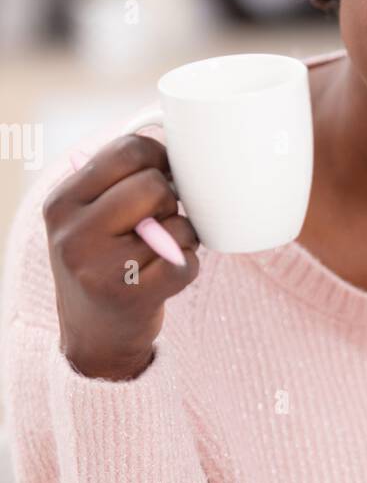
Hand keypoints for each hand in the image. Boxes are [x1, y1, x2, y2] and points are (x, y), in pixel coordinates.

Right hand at [43, 134, 200, 379]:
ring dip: (182, 234)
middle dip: (169, 199)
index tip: (164, 173)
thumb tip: (177, 146)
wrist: (93, 336)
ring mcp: (101, 268)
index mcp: (62, 202)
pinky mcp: (132, 297)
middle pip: (153, 184)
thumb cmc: (102, 263)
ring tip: (159, 251)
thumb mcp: (87, 218)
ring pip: (176, 223)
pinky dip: (188, 264)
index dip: (159, 157)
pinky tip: (166, 274)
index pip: (126, 151)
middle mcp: (74, 233)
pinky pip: (186, 260)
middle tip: (159, 219)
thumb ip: (117, 181)